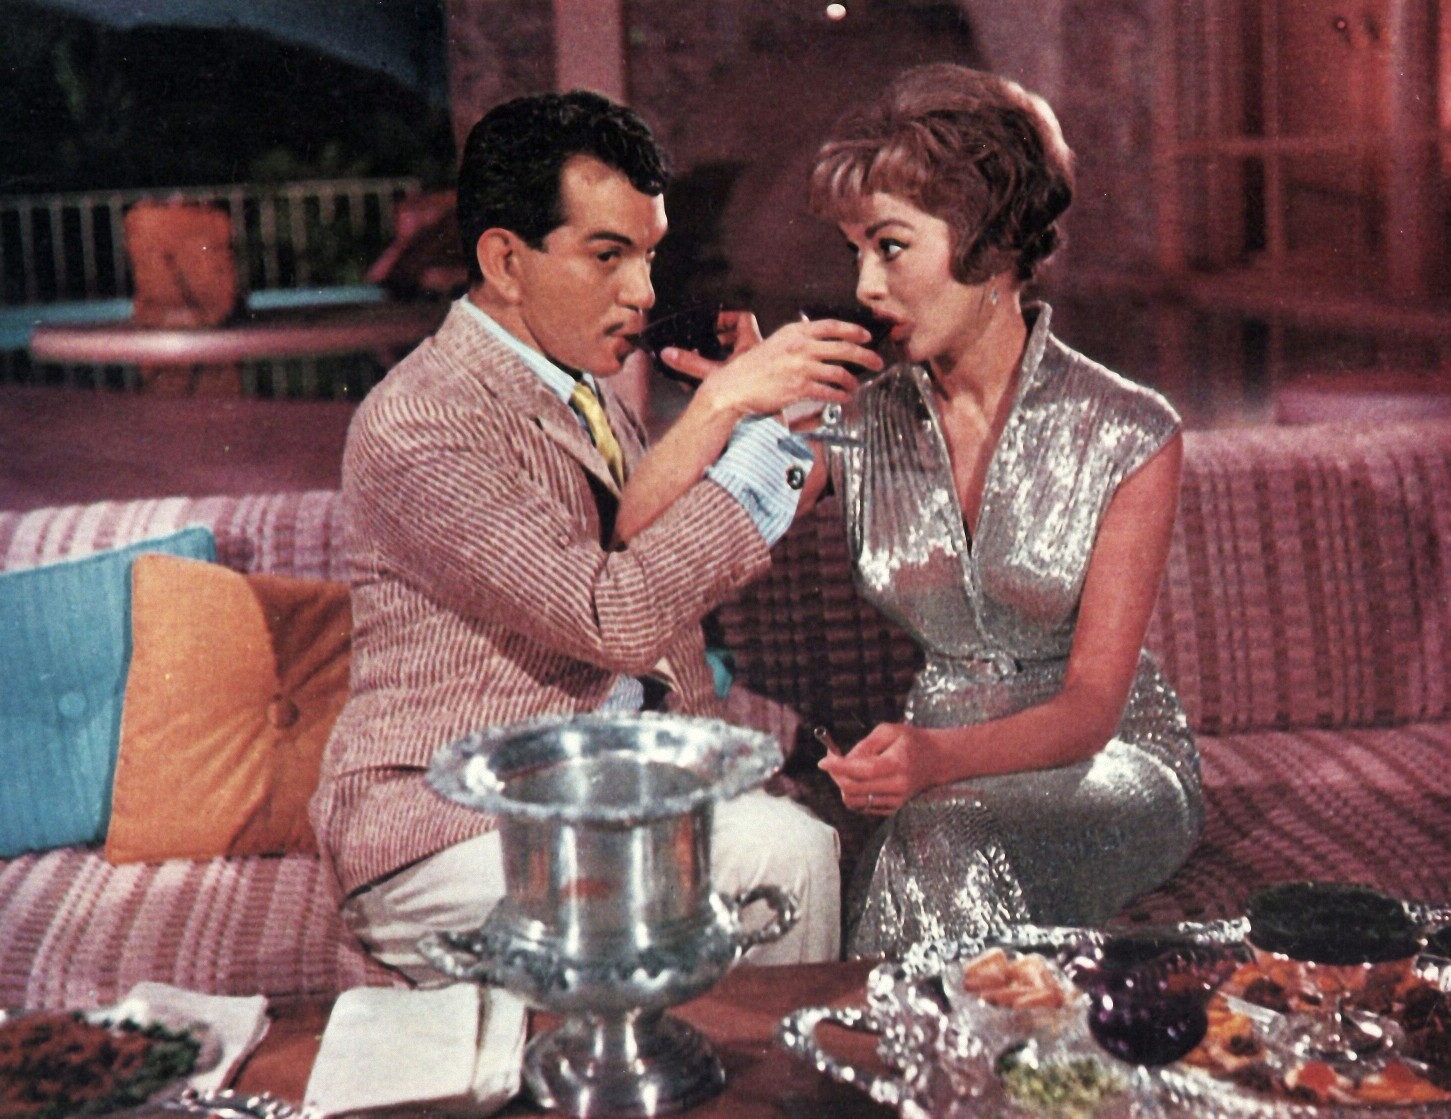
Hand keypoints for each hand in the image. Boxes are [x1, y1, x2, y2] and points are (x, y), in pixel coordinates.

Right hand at [664, 315, 881, 420]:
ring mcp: (801, 367)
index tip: (866, 336)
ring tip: (855, 385)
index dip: (854, 330)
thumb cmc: (752, 368)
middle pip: (844, 348)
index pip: (832, 326)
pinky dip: (840, 395)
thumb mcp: (774, 342)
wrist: (734, 386)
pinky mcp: (799, 388)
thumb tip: (815, 336)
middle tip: (876, 362)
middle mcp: (801, 347)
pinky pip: (829, 391)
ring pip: (840, 371)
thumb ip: (796, 338)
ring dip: (852, 380)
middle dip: (865, 356)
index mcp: (795, 332)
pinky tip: (843, 397)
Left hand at [818, 722, 944, 815]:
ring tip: (846, 769)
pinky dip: (853, 793)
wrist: (938, 760)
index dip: (839, 767)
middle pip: (854, 789)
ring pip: (854, 801)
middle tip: (831, 761)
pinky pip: (862, 806)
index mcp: (898, 764)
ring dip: (843, 785)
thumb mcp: (889, 731)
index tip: (823, 761)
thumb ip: (865, 745)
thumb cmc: (912, 741)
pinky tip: (858, 779)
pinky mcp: (892, 809)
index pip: (863, 771)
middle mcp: (897, 787)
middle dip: (836, 775)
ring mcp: (896, 801)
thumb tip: (843, 760)